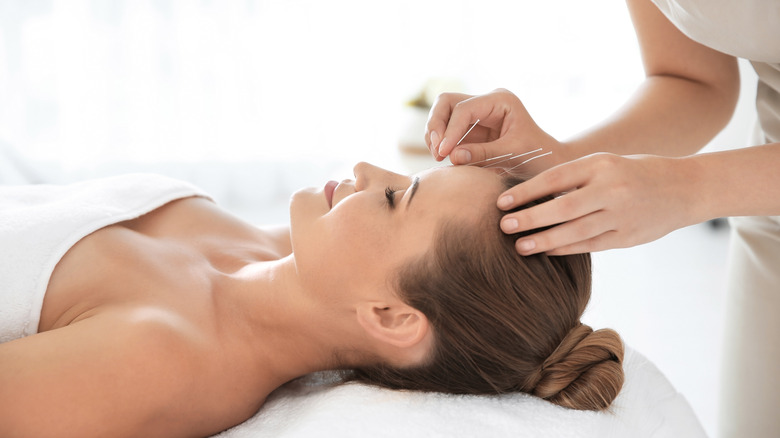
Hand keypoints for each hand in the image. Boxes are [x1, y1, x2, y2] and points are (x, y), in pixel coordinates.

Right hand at [425, 89, 563, 171]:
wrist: (547, 163)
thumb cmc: (537, 157)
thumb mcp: (513, 155)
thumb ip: (483, 155)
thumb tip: (452, 156)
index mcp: (501, 100)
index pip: (464, 109)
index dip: (450, 131)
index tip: (443, 154)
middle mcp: (487, 101)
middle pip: (447, 102)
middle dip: (437, 125)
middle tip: (438, 152)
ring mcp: (477, 113)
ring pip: (442, 113)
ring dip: (435, 134)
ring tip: (439, 157)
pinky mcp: (471, 128)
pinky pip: (446, 129)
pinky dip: (440, 142)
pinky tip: (444, 157)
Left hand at [497, 153, 698, 254]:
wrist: (685, 188)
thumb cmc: (634, 173)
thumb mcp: (605, 164)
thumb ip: (573, 177)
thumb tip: (529, 194)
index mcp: (601, 164)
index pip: (556, 177)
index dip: (526, 191)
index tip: (501, 202)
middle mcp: (611, 189)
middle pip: (563, 207)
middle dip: (530, 218)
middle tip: (504, 226)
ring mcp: (621, 215)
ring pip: (575, 231)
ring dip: (544, 240)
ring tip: (520, 247)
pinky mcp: (628, 238)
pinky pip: (590, 246)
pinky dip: (565, 248)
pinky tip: (546, 250)